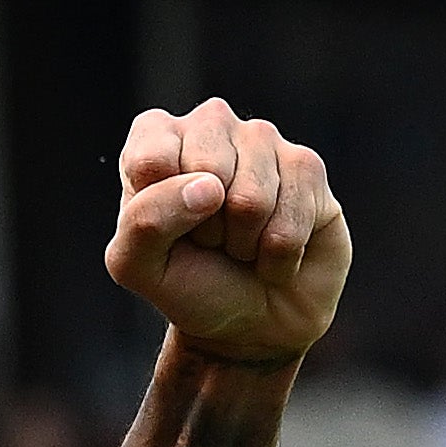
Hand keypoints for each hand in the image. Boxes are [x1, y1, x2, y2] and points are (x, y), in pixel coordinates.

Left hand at [106, 99, 347, 371]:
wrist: (253, 320)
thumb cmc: (188, 284)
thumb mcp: (138, 266)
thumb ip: (144, 221)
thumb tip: (209, 186)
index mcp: (156, 140)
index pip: (151, 158)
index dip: (159, 212)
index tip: (167, 232)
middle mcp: (210, 126)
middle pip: (206, 169)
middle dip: (207, 228)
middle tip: (210, 241)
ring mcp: (262, 140)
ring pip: (252, 198)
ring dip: (244, 242)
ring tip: (241, 245)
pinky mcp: (307, 166)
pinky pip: (292, 216)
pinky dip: (279, 253)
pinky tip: (273, 249)